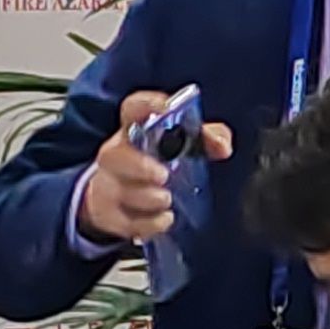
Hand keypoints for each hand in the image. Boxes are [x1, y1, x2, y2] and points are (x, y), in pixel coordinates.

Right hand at [74, 91, 236, 246]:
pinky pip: (123, 222)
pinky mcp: (110, 214)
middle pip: (114, 154)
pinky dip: (146, 224)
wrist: (124, 200)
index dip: (147, 104)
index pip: (133, 109)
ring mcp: (109, 185)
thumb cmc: (159, 165)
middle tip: (162, 176)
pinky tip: (164, 219)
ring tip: (166, 199)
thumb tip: (221, 145)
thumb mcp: (186, 146)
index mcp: (134, 131)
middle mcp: (116, 156)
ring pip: (118, 190)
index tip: (165, 107)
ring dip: (145, 197)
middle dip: (138, 166)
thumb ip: (209, 138)